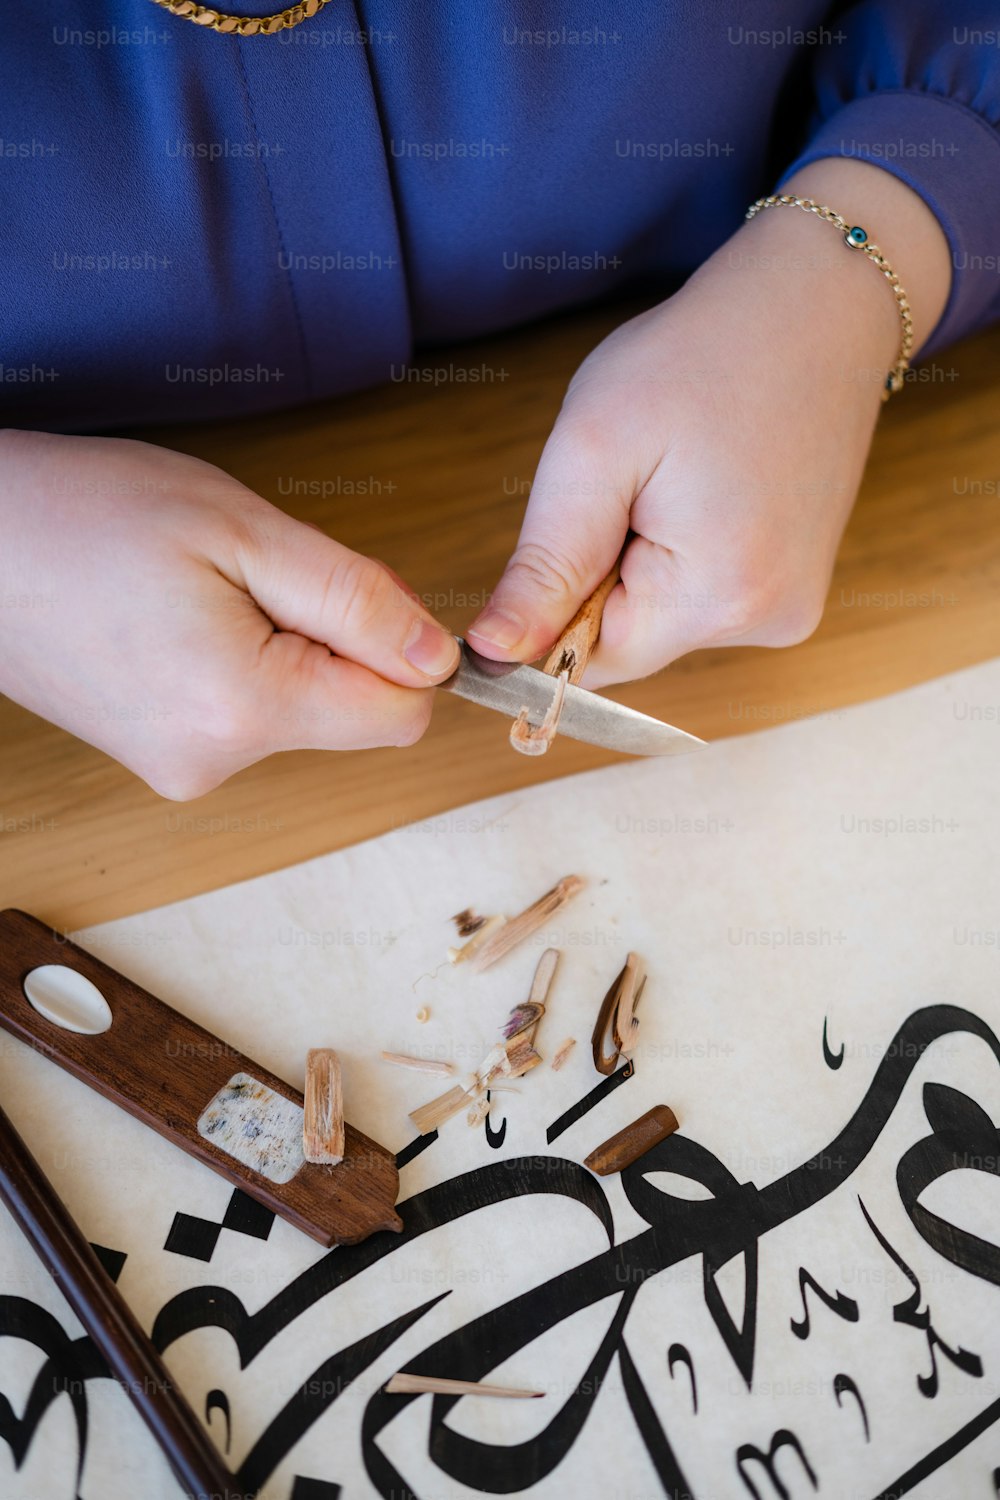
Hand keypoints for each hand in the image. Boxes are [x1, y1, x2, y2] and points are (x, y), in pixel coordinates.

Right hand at [0, 431, 459, 797]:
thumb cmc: (86, 515)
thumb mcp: (242, 531)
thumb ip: (355, 600)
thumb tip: (438, 657)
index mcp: (246, 709)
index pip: (401, 717)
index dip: (402, 649)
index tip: (350, 592)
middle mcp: (216, 762)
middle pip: (350, 714)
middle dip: (332, 640)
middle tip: (251, 572)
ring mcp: (182, 768)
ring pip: (299, 711)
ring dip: (283, 648)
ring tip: (199, 592)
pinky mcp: (163, 758)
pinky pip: (248, 715)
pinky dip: (242, 665)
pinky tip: (178, 619)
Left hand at [469, 160, 950, 686]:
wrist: (816, 303)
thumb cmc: (700, 356)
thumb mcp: (595, 450)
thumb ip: (543, 567)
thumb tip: (492, 655)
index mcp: (718, 594)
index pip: (588, 667)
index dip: (550, 612)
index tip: (568, 525)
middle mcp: (767, 621)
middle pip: (628, 643)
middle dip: (601, 576)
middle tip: (632, 480)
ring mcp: (790, 609)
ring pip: (661, 621)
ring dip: (639, 563)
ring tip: (676, 475)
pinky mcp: (796, 589)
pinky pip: (701, 599)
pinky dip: (679, 556)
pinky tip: (703, 488)